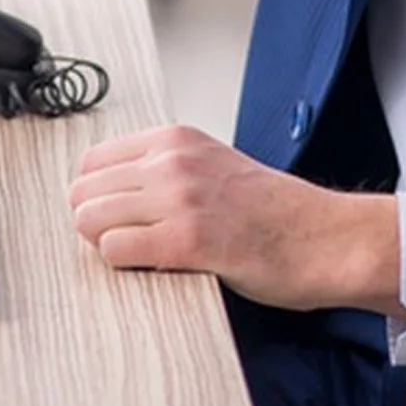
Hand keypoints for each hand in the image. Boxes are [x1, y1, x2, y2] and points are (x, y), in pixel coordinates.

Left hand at [68, 123, 403, 314]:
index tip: (112, 215)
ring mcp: (179, 198)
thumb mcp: (212, 165)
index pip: (92, 161)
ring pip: (90, 220)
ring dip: (105, 244)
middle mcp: (172, 161)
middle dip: (94, 222)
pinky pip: (115, 250)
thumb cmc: (272, 210)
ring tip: (139, 254)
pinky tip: (153, 266)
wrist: (322, 237)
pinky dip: (123, 264)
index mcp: (176, 139)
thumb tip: (110, 192)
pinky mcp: (187, 240)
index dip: (96, 195)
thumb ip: (165, 169)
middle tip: (124, 240)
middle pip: (83, 192)